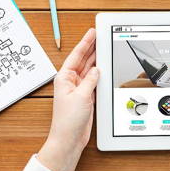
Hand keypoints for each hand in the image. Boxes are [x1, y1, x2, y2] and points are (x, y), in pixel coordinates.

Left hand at [38, 29, 98, 170]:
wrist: (70, 138)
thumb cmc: (68, 120)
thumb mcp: (82, 96)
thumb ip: (90, 80)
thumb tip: (96, 70)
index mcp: (64, 78)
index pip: (77, 55)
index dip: (85, 43)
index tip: (92, 32)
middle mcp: (71, 81)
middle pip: (83, 60)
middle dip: (91, 47)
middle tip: (100, 35)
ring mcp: (79, 89)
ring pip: (89, 69)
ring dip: (96, 59)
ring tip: (103, 47)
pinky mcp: (86, 96)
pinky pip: (94, 80)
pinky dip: (99, 74)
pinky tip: (104, 67)